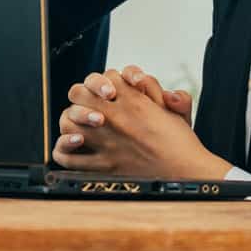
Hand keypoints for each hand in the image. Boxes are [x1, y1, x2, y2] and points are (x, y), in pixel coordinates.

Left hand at [53, 68, 227, 180]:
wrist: (186, 173)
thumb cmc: (182, 144)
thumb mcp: (178, 113)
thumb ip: (170, 96)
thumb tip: (161, 90)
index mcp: (133, 101)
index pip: (105, 77)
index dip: (104, 82)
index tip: (109, 92)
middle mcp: (116, 117)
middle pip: (78, 93)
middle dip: (80, 95)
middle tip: (87, 104)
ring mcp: (107, 141)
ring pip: (69, 121)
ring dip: (70, 120)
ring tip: (78, 124)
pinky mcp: (104, 165)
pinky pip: (70, 156)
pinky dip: (65, 150)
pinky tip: (72, 146)